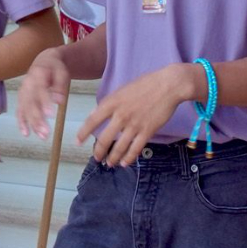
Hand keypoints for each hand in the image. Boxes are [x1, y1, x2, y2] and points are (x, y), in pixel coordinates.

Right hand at [18, 49, 68, 138]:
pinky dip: (21, 122)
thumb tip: (60, 101)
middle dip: (38, 119)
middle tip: (47, 133)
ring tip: (43, 136)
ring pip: (25, 109)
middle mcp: (27, 84)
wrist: (44, 62)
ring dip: (32, 124)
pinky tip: (26, 133)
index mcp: (38, 75)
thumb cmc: (55, 68)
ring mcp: (23, 92)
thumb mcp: (61, 72)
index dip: (44, 102)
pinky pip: (19, 111)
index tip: (50, 114)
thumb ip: (60, 86)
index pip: (40, 89)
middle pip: (31, 103)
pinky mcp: (22, 98)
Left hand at [75, 64, 191, 166]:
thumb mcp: (123, 90)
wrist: (168, 85)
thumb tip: (97, 113)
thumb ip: (110, 103)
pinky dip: (129, 158)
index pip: (93, 120)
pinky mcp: (147, 131)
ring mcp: (134, 125)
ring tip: (109, 163)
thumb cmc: (146, 84)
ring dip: (113, 158)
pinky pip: (135, 149)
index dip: (83, 132)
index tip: (78, 142)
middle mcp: (120, 115)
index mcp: (112, 102)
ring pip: (119, 147)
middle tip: (96, 158)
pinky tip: (125, 163)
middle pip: (105, 139)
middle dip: (98, 151)